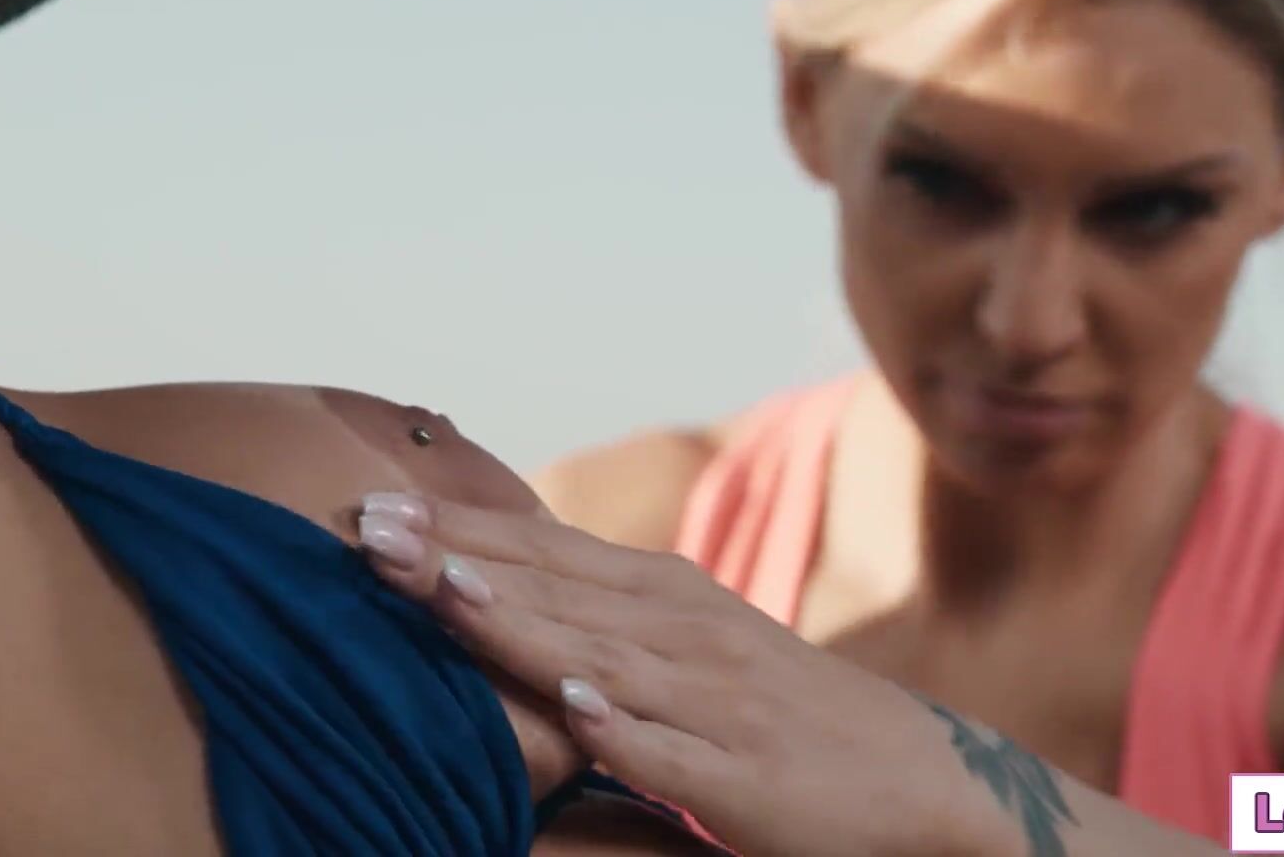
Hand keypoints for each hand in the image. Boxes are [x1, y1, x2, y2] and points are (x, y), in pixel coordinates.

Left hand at [354, 490, 1038, 856]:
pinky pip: (674, 752)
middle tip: (365, 530)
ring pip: (599, 657)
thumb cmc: (779, 710)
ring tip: (440, 590)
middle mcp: (687, 633)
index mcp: (666, 596)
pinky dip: (625, 727)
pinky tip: (575, 706)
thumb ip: (601, 617)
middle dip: (455, 559)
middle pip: (553, 591)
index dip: (456, 531)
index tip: (367, 506)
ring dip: (517, 622)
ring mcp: (717, 701)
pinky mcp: (745, 775)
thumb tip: (490, 582)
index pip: (543, 553)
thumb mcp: (691, 643)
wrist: (918, 777)